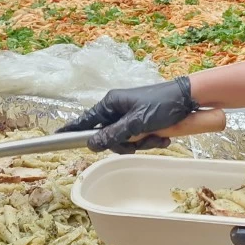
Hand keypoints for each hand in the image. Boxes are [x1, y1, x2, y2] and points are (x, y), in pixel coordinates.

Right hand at [58, 77, 199, 152]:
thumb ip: (114, 134)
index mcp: (111, 103)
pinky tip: (163, 137)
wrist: (190, 100)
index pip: (85, 120)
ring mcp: (130, 118)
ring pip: (125, 141)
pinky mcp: (143, 124)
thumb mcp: (137, 122)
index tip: (54, 137)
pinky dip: (151, 141)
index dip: (72, 130)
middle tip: (138, 141)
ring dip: (142, 143)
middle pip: (107, 137)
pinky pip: (139, 140)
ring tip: (157, 136)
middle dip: (125, 143)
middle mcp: (118, 110)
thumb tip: (91, 144)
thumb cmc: (162, 105)